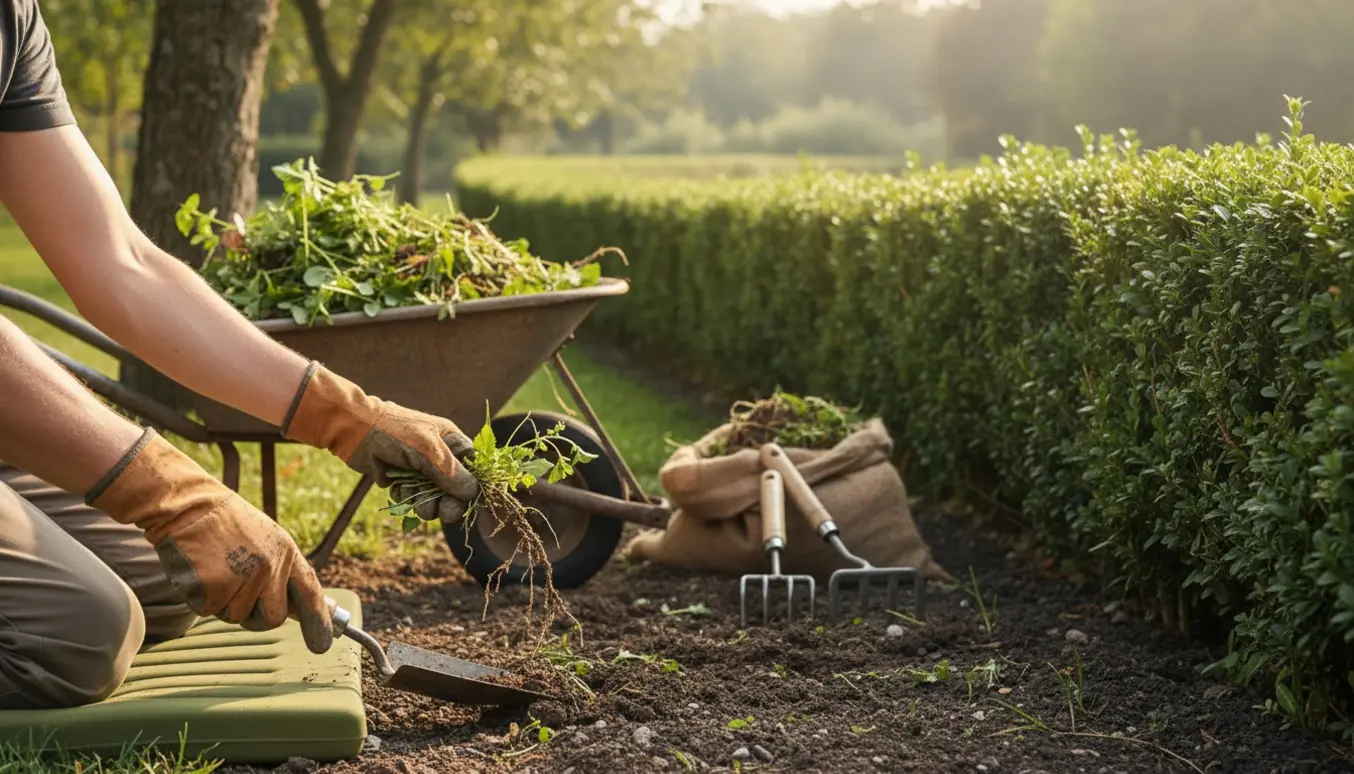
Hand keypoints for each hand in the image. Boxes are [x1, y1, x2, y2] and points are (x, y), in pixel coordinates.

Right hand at [87, 429, 334, 653]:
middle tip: (239, 590)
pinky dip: (202, 597)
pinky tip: (200, 570)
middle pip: (273, 618)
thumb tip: (299, 609)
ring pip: (237, 616)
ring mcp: (242, 578)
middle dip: (258, 616)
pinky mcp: (214, 588)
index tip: (322, 645)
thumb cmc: (226, 526)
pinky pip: (210, 611)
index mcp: (287, 553)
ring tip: (217, 567)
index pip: (310, 594)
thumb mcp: (266, 540)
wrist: (189, 506)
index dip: (319, 622)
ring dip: (224, 602)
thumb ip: (282, 572)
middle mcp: (270, 568)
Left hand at [281, 362, 480, 522]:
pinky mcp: (401, 477)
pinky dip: (406, 498)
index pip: (472, 469)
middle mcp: (438, 455)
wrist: (353, 430)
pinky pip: (412, 496)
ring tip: (414, 501)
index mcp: (451, 441)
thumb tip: (473, 492)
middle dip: (447, 501)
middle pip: (453, 488)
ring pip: (432, 496)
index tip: (465, 504)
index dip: (471, 488)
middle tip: (443, 515)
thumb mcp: (427, 450)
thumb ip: (450, 472)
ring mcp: (419, 467)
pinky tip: (397, 489)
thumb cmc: (393, 432)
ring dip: (424, 502)